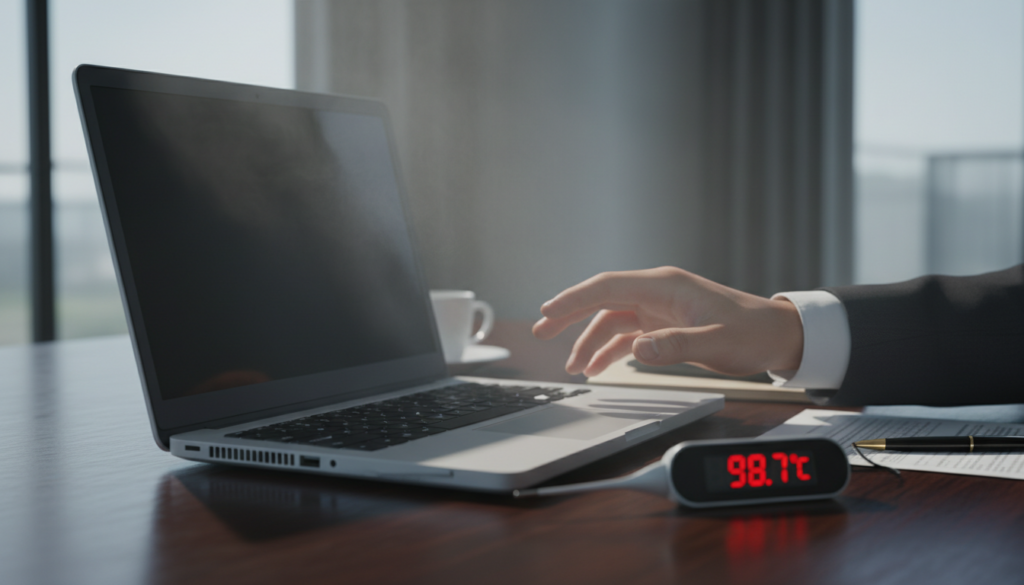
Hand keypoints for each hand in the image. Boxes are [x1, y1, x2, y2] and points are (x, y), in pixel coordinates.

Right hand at [532, 266, 803, 376]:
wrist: (777, 335)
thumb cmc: (751, 333)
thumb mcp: (716, 343)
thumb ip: (675, 346)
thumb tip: (636, 350)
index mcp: (664, 286)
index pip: (607, 287)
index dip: (574, 299)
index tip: (547, 313)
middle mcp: (656, 292)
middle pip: (601, 299)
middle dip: (569, 314)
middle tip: (540, 330)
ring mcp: (658, 308)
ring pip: (611, 320)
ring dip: (589, 340)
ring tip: (573, 366)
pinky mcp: (662, 325)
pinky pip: (626, 334)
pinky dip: (609, 349)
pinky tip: (597, 367)